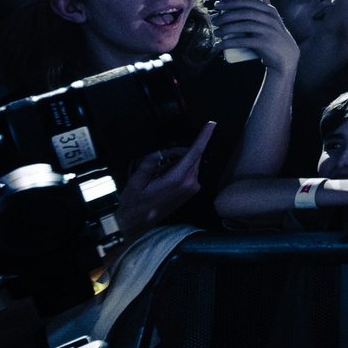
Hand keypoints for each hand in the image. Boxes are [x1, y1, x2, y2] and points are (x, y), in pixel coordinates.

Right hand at [117, 122, 216, 236]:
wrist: (135, 223)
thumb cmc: (135, 204)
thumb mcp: (137, 179)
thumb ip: (150, 161)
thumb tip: (160, 152)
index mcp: (178, 179)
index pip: (195, 152)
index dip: (204, 136)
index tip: (212, 124)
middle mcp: (189, 184)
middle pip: (192, 155)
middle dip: (177, 152)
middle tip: (159, 159)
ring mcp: (192, 188)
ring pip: (190, 162)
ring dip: (176, 161)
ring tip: (158, 174)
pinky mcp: (191, 191)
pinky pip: (188, 171)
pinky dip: (177, 168)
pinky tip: (163, 177)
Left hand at [210, 0, 299, 76]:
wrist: (286, 57)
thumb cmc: (273, 35)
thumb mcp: (271, 17)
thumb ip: (265, 2)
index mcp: (269, 10)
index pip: (248, 1)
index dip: (231, 2)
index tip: (218, 5)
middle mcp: (270, 19)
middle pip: (244, 13)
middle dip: (226, 16)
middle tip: (215, 21)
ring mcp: (268, 31)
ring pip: (243, 26)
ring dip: (226, 29)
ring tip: (217, 33)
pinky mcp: (265, 44)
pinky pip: (244, 41)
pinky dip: (230, 43)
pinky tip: (221, 45)